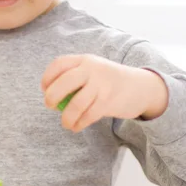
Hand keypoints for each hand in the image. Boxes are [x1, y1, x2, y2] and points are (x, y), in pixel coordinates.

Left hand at [41, 54, 167, 131]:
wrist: (141, 87)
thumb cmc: (109, 80)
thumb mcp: (93, 69)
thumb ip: (75, 75)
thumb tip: (50, 93)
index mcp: (84, 59)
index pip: (59, 64)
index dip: (47, 77)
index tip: (44, 89)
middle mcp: (92, 70)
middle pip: (63, 82)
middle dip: (52, 96)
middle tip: (49, 105)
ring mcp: (100, 85)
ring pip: (75, 104)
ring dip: (66, 117)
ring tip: (65, 122)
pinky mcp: (108, 102)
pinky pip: (87, 116)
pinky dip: (78, 123)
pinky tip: (76, 126)